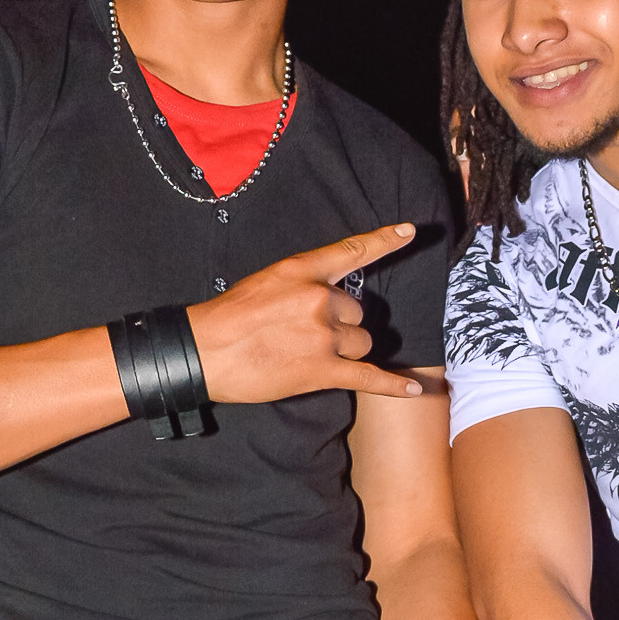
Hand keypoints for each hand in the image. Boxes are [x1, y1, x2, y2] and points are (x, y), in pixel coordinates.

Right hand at [188, 223, 422, 402]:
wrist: (203, 351)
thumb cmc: (227, 318)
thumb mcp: (265, 282)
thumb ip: (300, 285)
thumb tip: (326, 302)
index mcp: (303, 272)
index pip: (352, 251)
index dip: (383, 241)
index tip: (408, 232)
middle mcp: (320, 300)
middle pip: (358, 313)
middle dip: (341, 325)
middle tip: (306, 335)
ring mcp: (324, 336)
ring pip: (363, 342)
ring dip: (347, 350)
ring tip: (310, 355)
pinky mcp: (322, 371)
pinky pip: (368, 377)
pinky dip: (394, 385)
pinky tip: (415, 387)